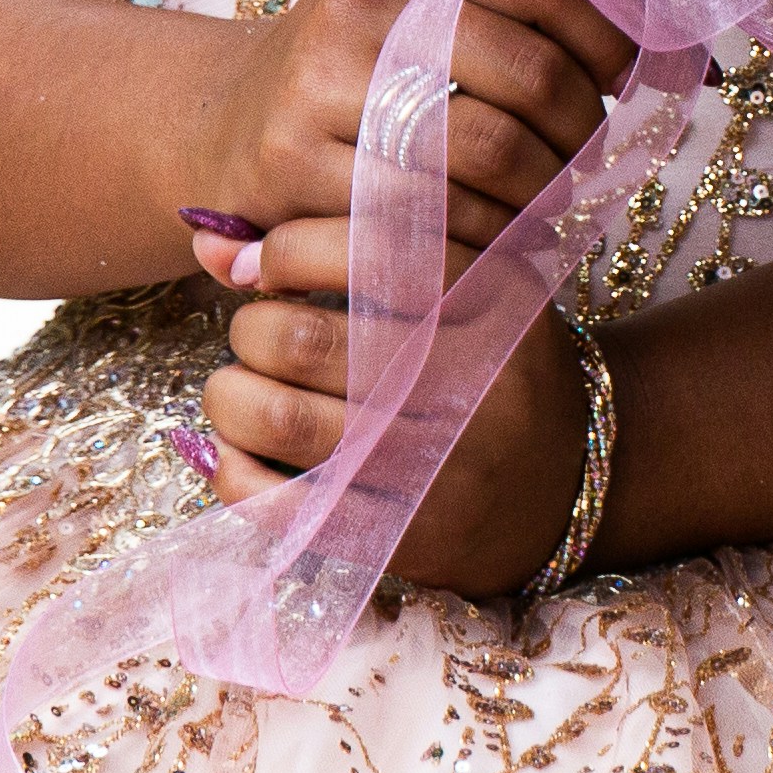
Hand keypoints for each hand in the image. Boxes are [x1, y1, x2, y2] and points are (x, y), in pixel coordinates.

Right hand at [185, 0, 636, 253]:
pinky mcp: (291, 168)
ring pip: (482, 154)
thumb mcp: (411, 5)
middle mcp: (358, 11)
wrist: (216, 124)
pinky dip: (476, 243)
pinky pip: (419, 219)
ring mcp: (318, 88)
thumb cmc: (350, 69)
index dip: (602, 35)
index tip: (621, 77)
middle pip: (525, 75)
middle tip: (586, 159)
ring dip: (538, 196)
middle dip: (577, 130)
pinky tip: (492, 249)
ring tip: (547, 208)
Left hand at [189, 213, 594, 593]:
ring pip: (279, 418)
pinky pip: (280, 504)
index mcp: (495, 297)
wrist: (568, 479)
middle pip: (302, 336)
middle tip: (256, 331)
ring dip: (229, 397)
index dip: (286, 248)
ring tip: (238, 389)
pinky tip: (237, 453)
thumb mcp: (460, 284)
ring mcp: (437, 465)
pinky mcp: (403, 536)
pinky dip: (234, 473)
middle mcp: (472, 378)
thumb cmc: (489, 360)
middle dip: (251, 327)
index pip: (365, 244)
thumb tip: (205, 236)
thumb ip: (348, 244)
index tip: (265, 264)